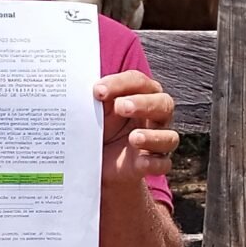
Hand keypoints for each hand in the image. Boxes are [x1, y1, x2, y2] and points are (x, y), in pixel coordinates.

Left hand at [95, 70, 177, 185]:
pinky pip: (163, 164)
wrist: (97, 163)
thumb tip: (76, 87)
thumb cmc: (99, 127)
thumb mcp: (94, 111)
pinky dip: (155, 163)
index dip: (120, 83)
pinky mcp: (153, 164)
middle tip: (120, 107)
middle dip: (143, 103)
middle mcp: (155, 116)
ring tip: (133, 137)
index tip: (97, 91)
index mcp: (141, 95)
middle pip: (163, 104)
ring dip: (153, 136)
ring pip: (170, 137)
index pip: (138, 82)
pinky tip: (141, 161)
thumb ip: (93, 99)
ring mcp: (157, 141)